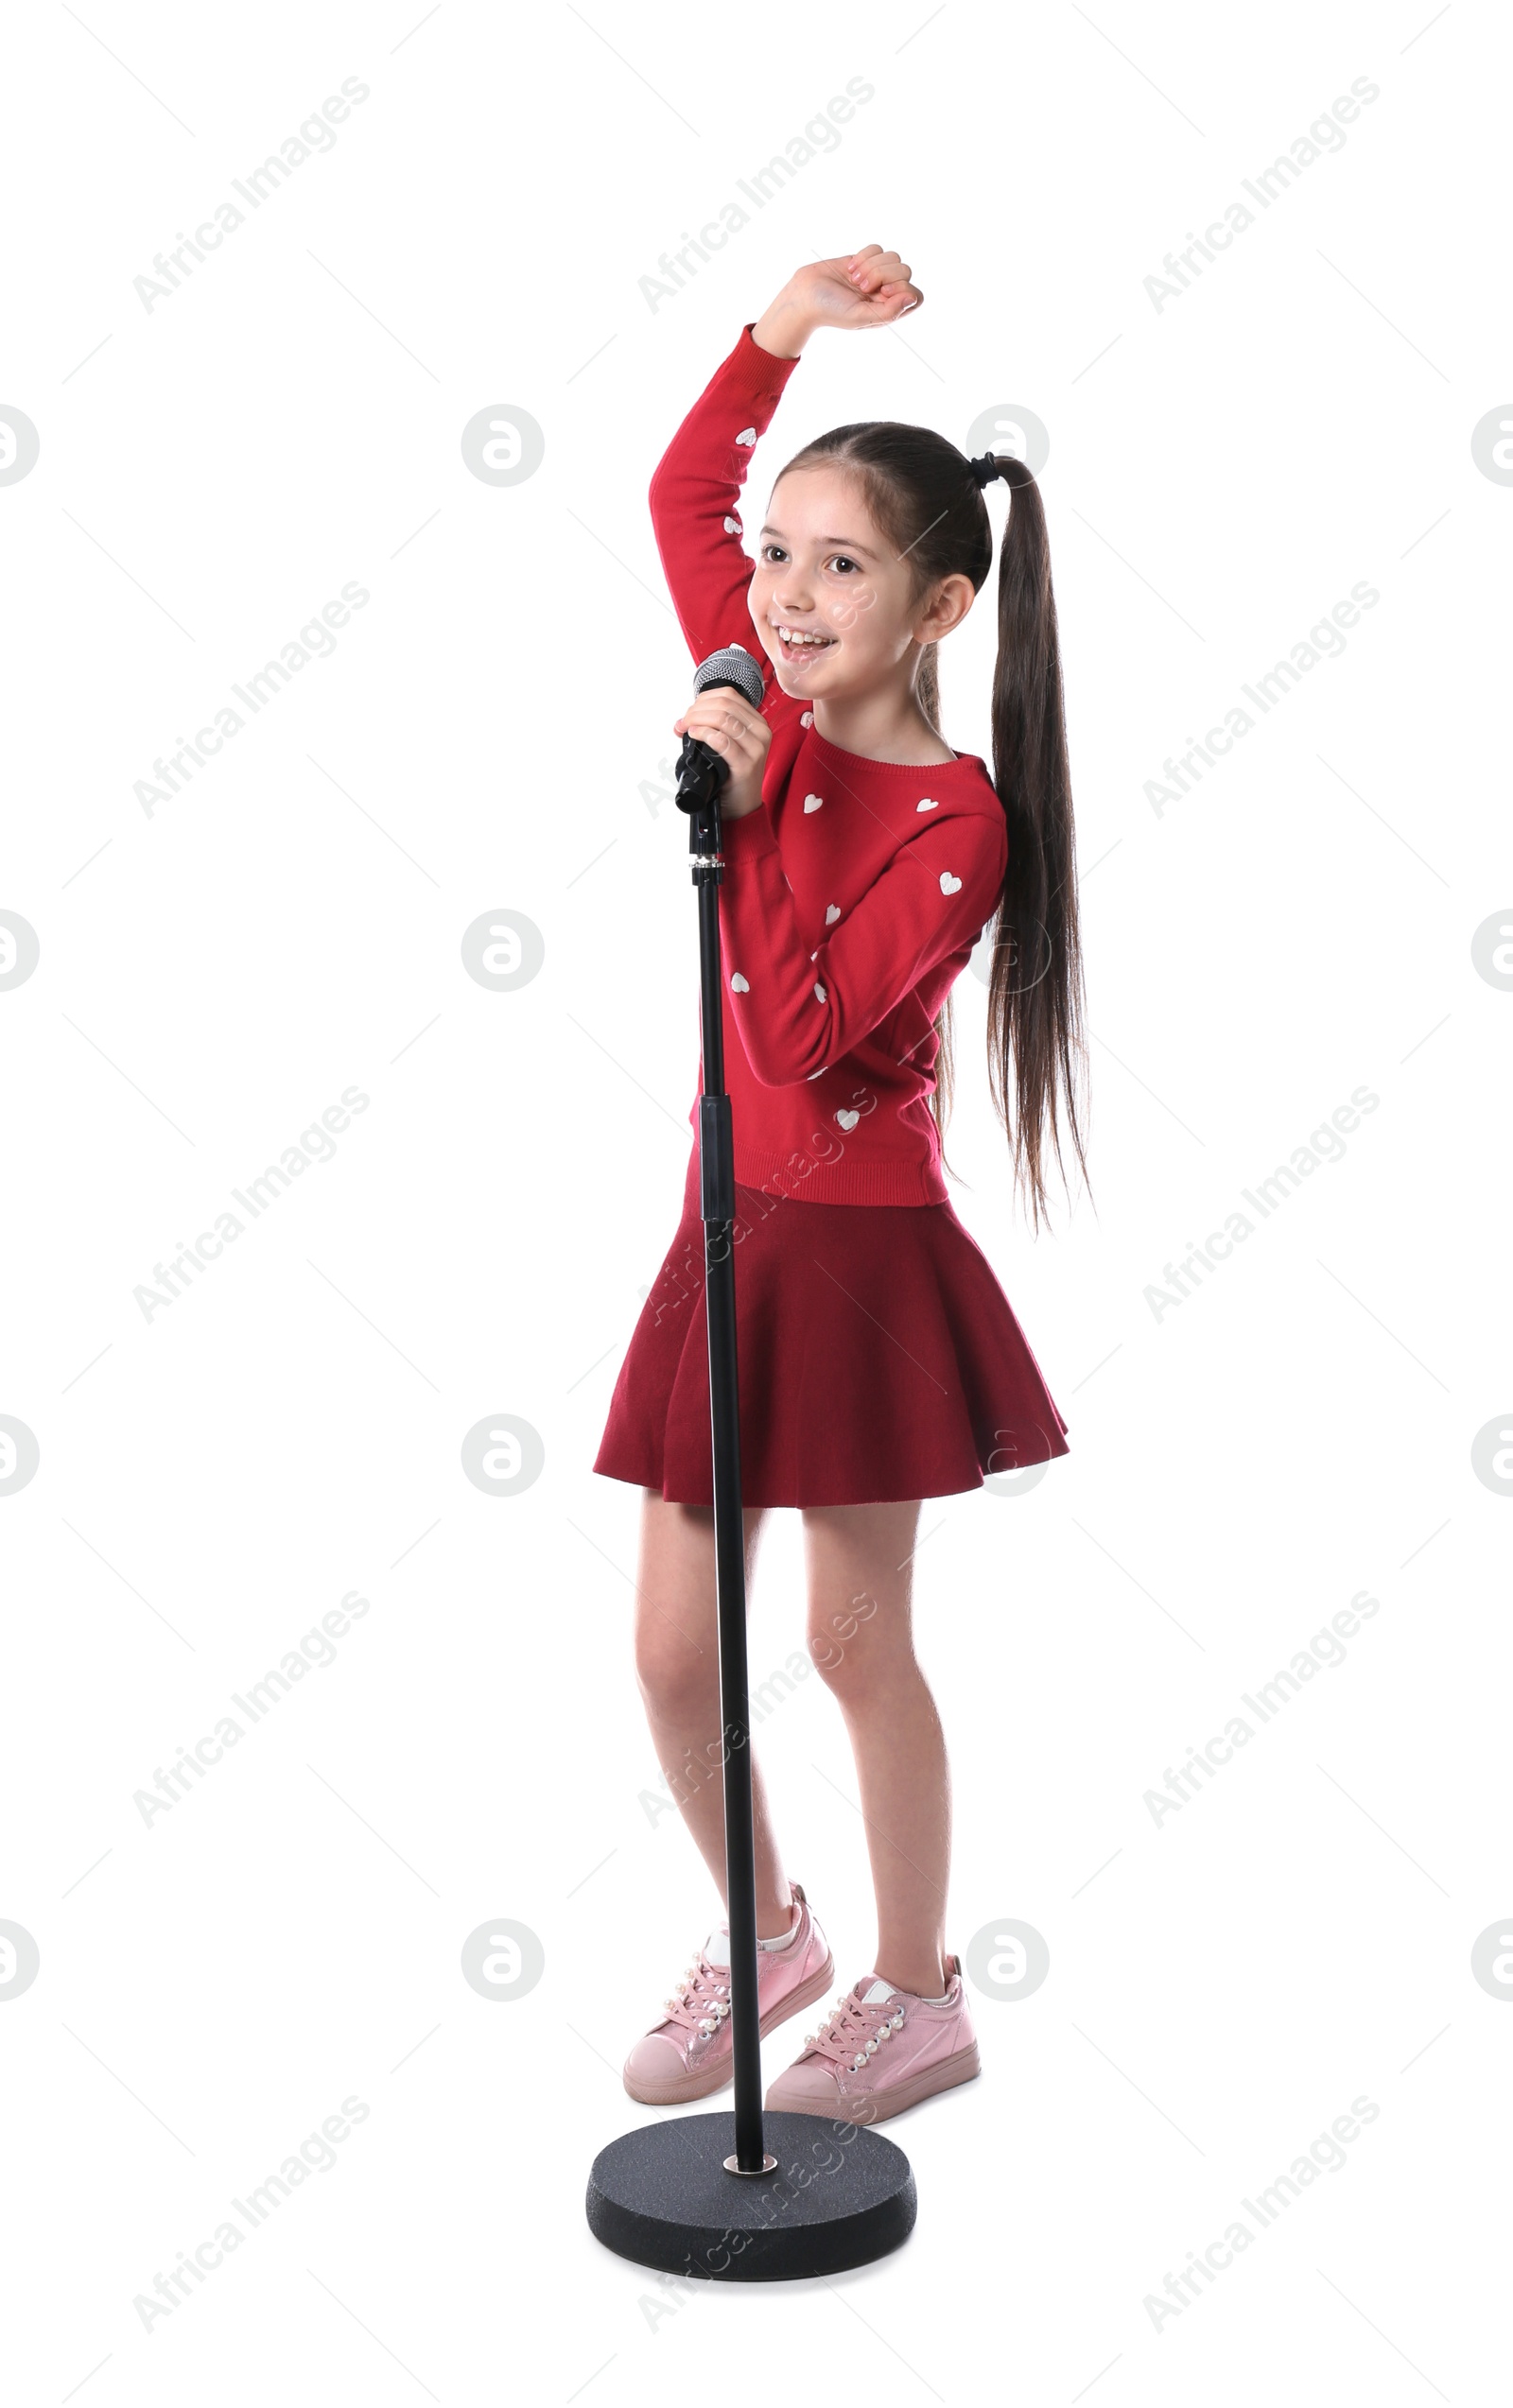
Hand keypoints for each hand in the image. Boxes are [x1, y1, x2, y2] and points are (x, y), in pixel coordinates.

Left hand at [674, 687, 771, 817]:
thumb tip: (687, 717)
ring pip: (722, 718)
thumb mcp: (731, 744)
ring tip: (685, 729)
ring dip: (697, 719)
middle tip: (683, 722)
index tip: (689, 712)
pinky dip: (704, 734)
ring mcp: (755, 748)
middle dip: (696, 709)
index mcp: (757, 722)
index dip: (703, 699)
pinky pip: (722, 741)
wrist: (743, 806)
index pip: (728, 695)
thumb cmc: (733, 775)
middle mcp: (760, 732)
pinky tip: (694, 736)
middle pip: (724, 704)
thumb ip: (717, 726)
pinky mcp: (746, 765)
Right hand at [751, 245, 922, 357]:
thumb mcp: (860, 317)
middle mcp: (886, 293)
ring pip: (893, 256)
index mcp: (889, 310)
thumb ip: (888, 311)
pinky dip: (864, 256)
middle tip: (862, 286)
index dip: (903, 288)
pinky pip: (878, 248)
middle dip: (883, 274)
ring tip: (854, 279)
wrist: (806, 295)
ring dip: (871, 265)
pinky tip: (850, 269)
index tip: (882, 292)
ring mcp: (876, 275)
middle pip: (905, 271)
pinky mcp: (865, 260)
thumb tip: (911, 297)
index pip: (915, 295)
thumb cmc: (831, 311)